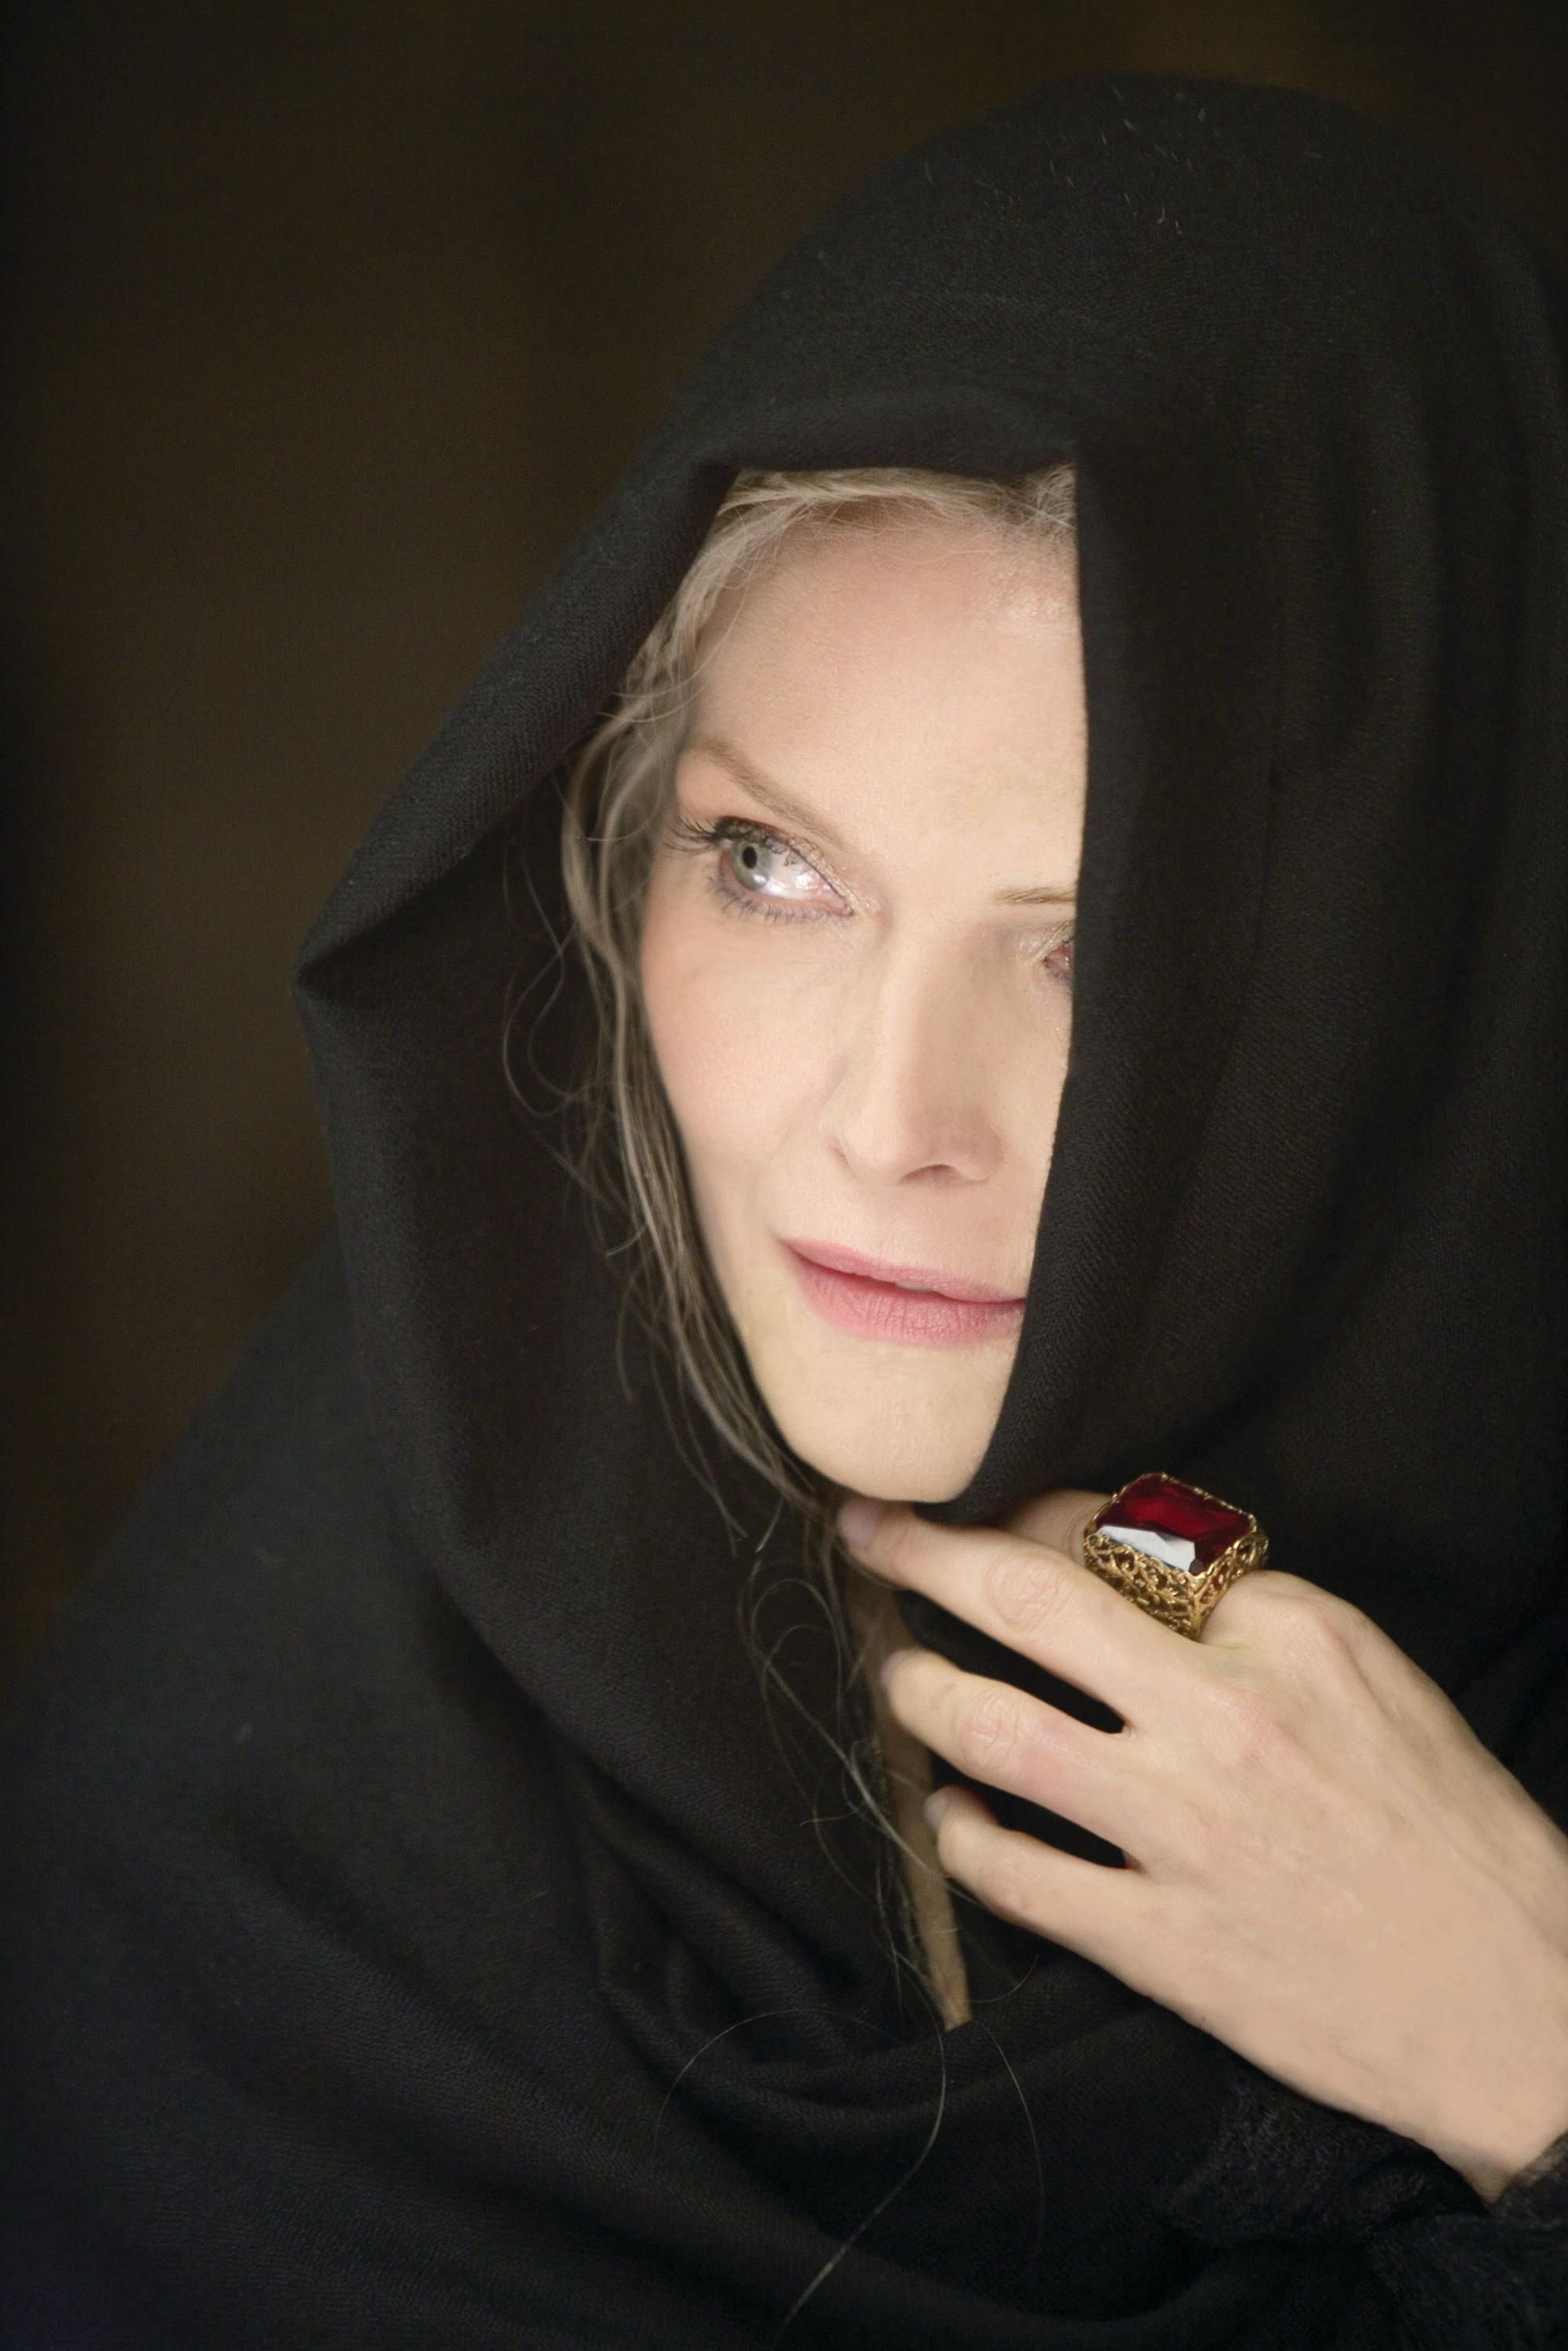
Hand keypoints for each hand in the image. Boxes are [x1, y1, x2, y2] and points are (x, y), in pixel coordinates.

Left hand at [838, 1486, 1567, 2200]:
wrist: (1518, 2006)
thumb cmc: (1452, 1831)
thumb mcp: (1375, 1676)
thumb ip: (1253, 1613)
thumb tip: (1126, 1555)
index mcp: (1290, 1636)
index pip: (1117, 1537)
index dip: (1020, 1514)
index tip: (974, 1510)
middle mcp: (1226, 1718)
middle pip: (1027, 1601)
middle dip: (921, 1553)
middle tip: (863, 1531)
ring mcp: (1184, 1834)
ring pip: (993, 1730)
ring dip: (916, 1692)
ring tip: (894, 1676)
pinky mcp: (1163, 1945)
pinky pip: (1014, 1875)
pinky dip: (960, 1835)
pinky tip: (948, 1813)